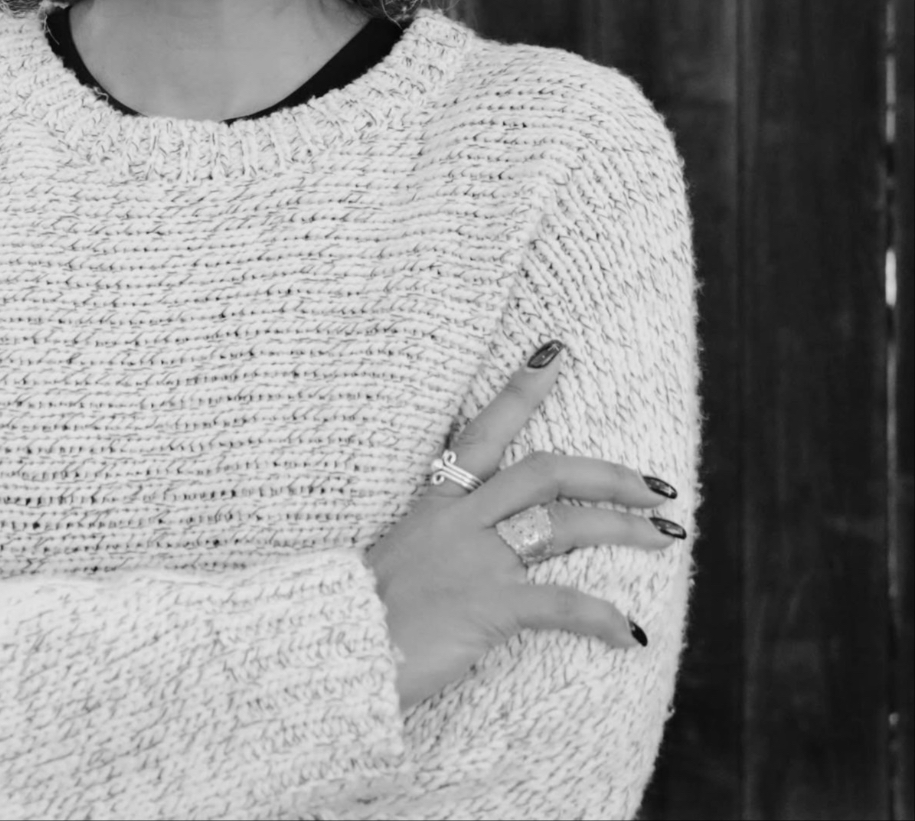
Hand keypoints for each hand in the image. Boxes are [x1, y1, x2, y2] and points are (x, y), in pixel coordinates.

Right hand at [365, 342, 685, 710]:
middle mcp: (460, 520)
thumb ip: (440, 544)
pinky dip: (603, 616)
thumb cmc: (363, 612)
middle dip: (607, 473)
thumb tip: (477, 548)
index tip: (556, 353)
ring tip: (666, 538)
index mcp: (437, 503)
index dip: (521, 390)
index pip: (483, 430)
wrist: (335, 648)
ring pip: (563, 525)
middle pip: (544, 471)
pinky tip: (631, 632)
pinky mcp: (488, 606)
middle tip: (658, 485)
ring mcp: (476, 560)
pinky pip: (561, 603)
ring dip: (623, 527)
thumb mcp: (403, 557)